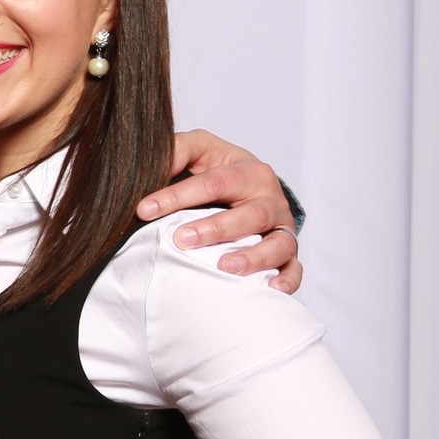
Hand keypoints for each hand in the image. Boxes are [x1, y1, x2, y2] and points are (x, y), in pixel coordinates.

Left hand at [142, 130, 300, 292]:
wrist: (251, 185)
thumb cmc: (219, 168)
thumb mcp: (199, 149)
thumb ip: (178, 150)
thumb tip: (152, 163)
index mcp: (247, 171)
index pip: (214, 183)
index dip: (178, 196)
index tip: (144, 210)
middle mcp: (270, 199)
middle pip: (250, 215)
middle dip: (216, 229)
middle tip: (182, 240)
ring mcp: (281, 228)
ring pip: (277, 244)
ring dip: (253, 257)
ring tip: (225, 267)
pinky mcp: (288, 252)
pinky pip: (294, 268)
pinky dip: (287, 279)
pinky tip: (271, 289)